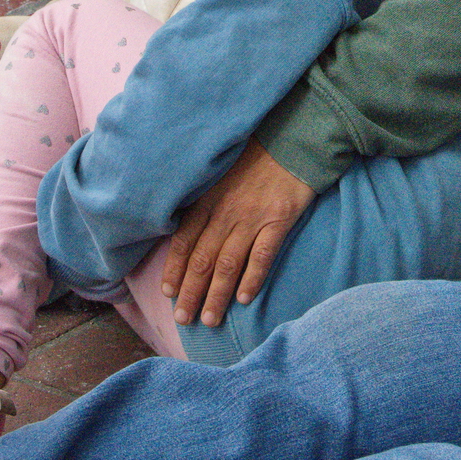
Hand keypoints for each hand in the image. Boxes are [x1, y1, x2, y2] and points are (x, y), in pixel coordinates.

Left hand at [162, 141, 313, 326]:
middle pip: (203, 259)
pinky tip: (243, 299)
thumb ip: (204, 201)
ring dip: (216, 294)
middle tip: (183, 319)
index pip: (184, 240)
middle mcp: (226, 211)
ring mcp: (253, 217)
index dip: (174, 269)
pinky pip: (262, 255)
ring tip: (209, 319)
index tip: (168, 293)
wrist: (292, 140)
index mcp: (208, 199)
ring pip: (228, 263)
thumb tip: (185, 231)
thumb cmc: (255, 157)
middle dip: (191, 292)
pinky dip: (252, 278)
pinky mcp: (279, 220)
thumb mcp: (219, 174)